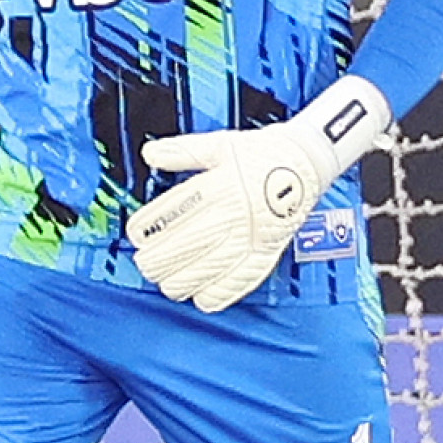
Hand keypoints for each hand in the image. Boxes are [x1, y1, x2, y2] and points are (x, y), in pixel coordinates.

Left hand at [126, 76, 389, 312]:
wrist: (307, 163)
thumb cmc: (261, 154)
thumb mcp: (220, 144)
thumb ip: (183, 151)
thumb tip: (150, 153)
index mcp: (222, 183)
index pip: (179, 208)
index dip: (152, 225)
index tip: (135, 235)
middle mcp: (236, 211)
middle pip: (192, 242)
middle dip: (162, 259)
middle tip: (145, 265)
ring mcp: (253, 234)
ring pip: (213, 266)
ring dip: (185, 280)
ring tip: (167, 284)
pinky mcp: (269, 251)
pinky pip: (243, 278)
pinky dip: (221, 293)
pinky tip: (201, 299)